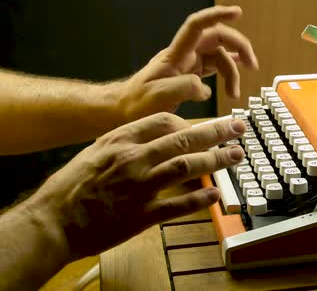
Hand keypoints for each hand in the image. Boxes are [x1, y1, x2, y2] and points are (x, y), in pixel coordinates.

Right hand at [22, 112, 245, 257]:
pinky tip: (216, 194)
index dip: (191, 121)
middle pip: (183, 139)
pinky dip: (199, 199)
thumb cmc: (71, 187)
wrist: (52, 222)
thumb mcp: (95, 152)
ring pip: (186, 167)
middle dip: (216, 132)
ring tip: (235, 155)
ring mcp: (139, 188)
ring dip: (216, 160)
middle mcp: (133, 160)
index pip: (164, 121)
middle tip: (238, 128)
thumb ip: (126, 141)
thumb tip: (156, 135)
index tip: (205, 124)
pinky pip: (178, 205)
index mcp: (120, 141)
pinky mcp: (142, 216)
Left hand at [116, 5, 258, 121]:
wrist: (124, 111)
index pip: (198, 26)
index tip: (237, 13)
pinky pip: (215, 67)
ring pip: (219, 57)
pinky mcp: (191, 76)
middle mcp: (184, 55)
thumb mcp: (157, 97)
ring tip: (235, 94)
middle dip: (238, 47)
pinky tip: (235, 81)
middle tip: (251, 64)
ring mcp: (188, 64)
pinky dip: (228, 74)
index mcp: (176, 55)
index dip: (217, 15)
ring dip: (232, 72)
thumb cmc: (136, 104)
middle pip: (217, 39)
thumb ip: (183, 88)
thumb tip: (205, 88)